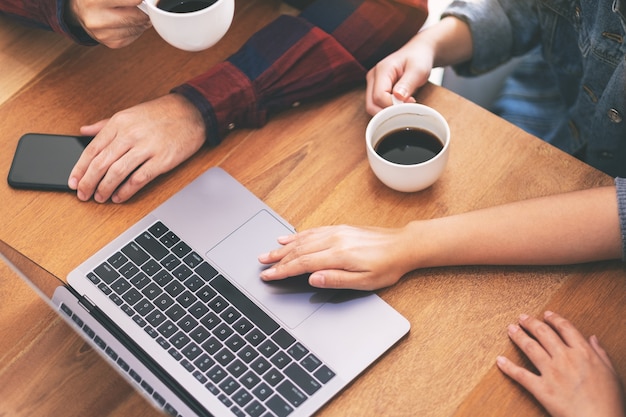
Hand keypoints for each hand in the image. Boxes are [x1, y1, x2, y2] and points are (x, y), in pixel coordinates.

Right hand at [67, 0, 150, 47]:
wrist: (79, 10)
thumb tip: (146, 1)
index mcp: (94, 1)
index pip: (134, 1)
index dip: (143, 1)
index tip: (145, 1)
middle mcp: (96, 19)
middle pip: (137, 16)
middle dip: (145, 10)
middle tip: (145, 4)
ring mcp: (103, 34)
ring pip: (138, 28)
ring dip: (142, 20)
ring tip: (135, 11)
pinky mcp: (111, 43)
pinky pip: (133, 36)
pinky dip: (136, 28)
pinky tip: (129, 21)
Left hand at [68, 93, 205, 202]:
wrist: (191, 113)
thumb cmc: (161, 114)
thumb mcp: (130, 113)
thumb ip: (105, 125)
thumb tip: (84, 131)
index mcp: (120, 123)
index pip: (92, 149)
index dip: (80, 168)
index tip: (73, 181)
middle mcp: (130, 134)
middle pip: (101, 163)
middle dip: (88, 182)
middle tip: (83, 194)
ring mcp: (146, 148)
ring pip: (117, 173)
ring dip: (105, 188)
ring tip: (99, 197)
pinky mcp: (161, 160)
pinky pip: (139, 179)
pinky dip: (126, 190)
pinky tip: (119, 196)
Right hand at [258, 225, 415, 290]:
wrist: (403, 246)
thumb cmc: (387, 267)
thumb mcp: (365, 281)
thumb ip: (337, 280)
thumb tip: (313, 279)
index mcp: (339, 255)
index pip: (303, 263)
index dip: (283, 271)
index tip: (269, 276)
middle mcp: (335, 240)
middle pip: (298, 250)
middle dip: (277, 259)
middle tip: (261, 265)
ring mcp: (336, 232)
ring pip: (303, 239)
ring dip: (283, 247)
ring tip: (268, 253)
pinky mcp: (340, 229)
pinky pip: (313, 231)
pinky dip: (297, 235)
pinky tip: (288, 238)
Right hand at [365, 35, 434, 114]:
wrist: (418, 52)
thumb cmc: (419, 59)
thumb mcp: (418, 70)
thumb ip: (408, 83)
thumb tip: (398, 98)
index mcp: (382, 70)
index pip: (379, 96)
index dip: (393, 105)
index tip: (411, 102)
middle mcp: (372, 77)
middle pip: (371, 105)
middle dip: (389, 112)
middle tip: (407, 106)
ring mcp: (372, 83)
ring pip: (372, 107)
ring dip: (388, 112)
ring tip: (405, 103)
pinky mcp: (375, 89)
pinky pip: (377, 105)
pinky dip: (388, 109)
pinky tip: (400, 103)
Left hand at [496, 311, 624, 416]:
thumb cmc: (609, 401)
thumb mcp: (612, 373)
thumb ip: (600, 353)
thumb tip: (592, 338)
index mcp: (583, 353)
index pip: (565, 328)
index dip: (554, 319)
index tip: (546, 314)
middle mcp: (565, 358)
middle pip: (543, 333)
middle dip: (531, 323)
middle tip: (522, 317)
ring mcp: (552, 372)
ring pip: (530, 347)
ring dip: (518, 336)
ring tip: (511, 329)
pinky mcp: (542, 388)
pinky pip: (521, 375)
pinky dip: (508, 367)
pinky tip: (500, 360)